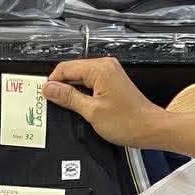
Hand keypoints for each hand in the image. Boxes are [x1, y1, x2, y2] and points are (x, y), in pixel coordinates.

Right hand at [43, 57, 165, 148]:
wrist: (149, 128)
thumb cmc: (128, 121)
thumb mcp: (91, 111)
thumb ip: (68, 97)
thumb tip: (49, 89)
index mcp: (100, 69)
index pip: (66, 68)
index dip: (52, 82)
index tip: (44, 95)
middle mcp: (105, 66)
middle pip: (73, 71)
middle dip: (61, 86)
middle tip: (50, 103)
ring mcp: (110, 73)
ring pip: (81, 77)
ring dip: (71, 91)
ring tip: (64, 106)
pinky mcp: (112, 82)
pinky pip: (90, 83)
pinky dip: (81, 93)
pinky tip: (78, 106)